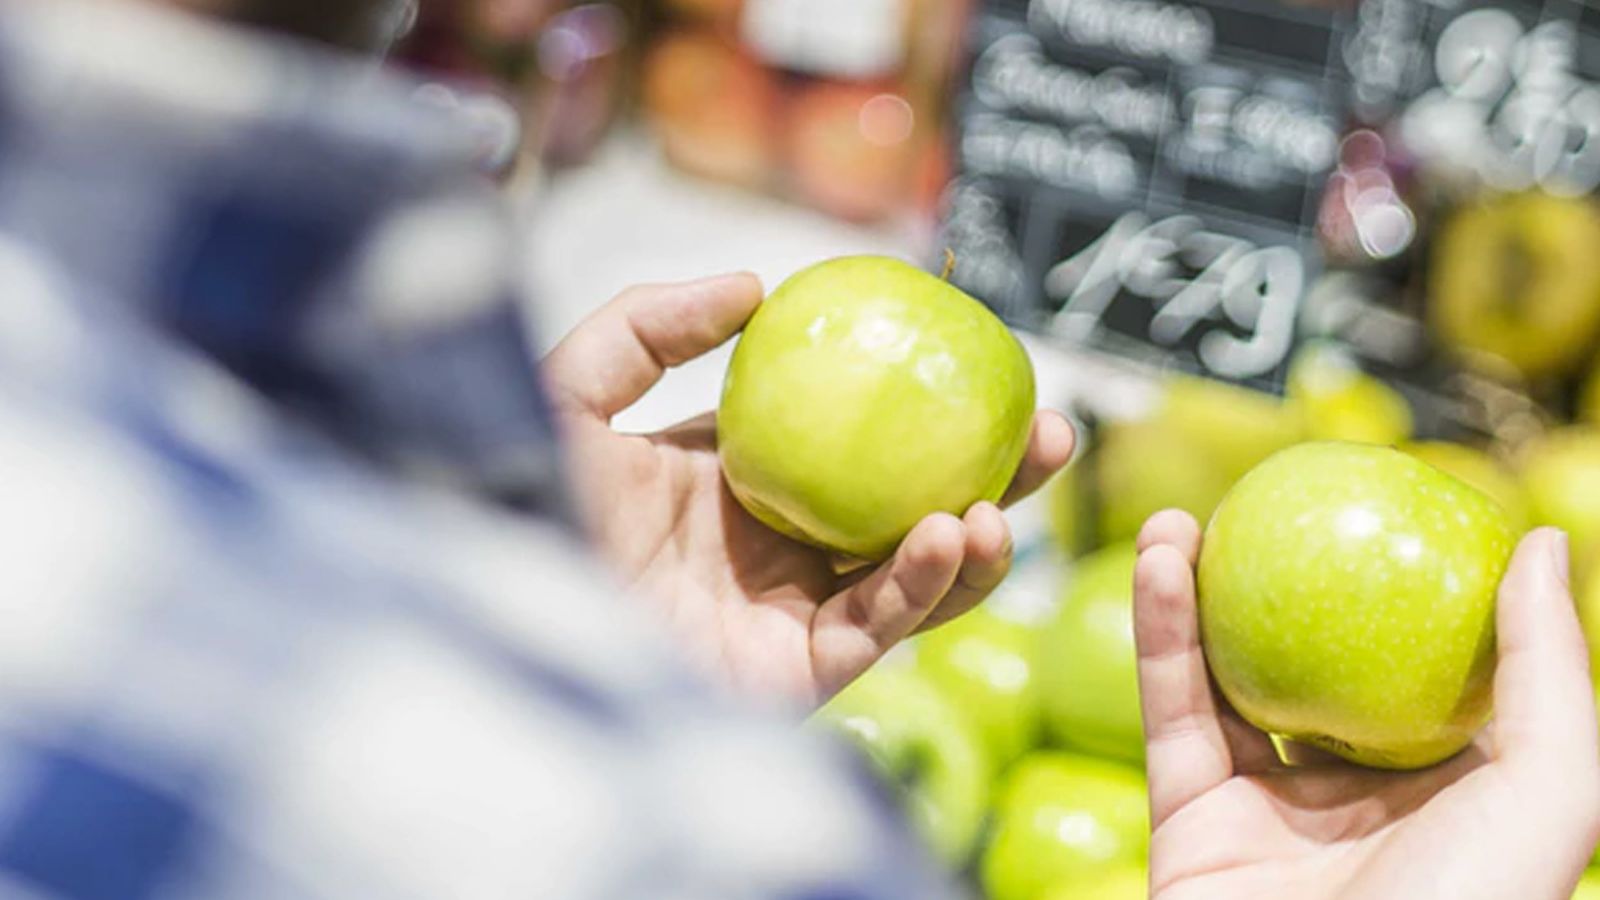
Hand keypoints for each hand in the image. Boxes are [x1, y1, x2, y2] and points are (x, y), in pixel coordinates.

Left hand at [542, 273, 1072, 705]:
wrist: (493, 612)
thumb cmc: (513, 503)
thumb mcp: (574, 390)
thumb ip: (652, 325)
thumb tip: (755, 284)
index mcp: (735, 482)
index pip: (851, 439)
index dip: (920, 407)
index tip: (981, 361)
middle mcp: (773, 549)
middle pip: (906, 507)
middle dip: (987, 475)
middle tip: (1049, 430)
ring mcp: (787, 614)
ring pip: (912, 578)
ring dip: (977, 539)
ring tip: (1007, 496)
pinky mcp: (792, 675)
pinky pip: (878, 626)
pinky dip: (924, 584)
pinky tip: (951, 534)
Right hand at [1134, 510, 1599, 899]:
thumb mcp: (1550, 794)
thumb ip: (1551, 674)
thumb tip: (1545, 546)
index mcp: (1448, 791)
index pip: (1419, 668)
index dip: (1394, 587)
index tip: (1372, 506)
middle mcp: (1355, 797)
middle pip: (1309, 662)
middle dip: (1277, 583)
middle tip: (1256, 507)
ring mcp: (1266, 809)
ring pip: (1223, 678)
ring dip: (1195, 593)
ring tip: (1177, 519)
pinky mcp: (1188, 820)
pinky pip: (1171, 710)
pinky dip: (1157, 632)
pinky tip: (1160, 560)